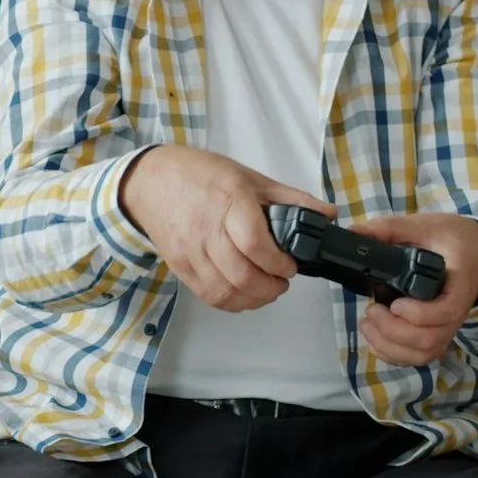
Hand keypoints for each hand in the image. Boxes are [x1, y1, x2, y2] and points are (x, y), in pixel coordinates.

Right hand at [118, 146, 334, 311]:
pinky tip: (244, 294)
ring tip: (266, 290)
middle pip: (241, 274)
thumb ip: (290, 199)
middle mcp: (206, 229)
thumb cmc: (200, 175)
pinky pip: (208, 295)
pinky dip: (231, 302)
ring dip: (253, 299)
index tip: (290, 265)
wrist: (150, 182)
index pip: (254, 242)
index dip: (278, 262)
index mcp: (229, 201)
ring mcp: (190, 251)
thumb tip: (327, 214)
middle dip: (270, 287)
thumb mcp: (250, 178)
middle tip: (282, 281)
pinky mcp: (180, 266)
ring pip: (225, 291)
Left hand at [345, 213, 477, 365]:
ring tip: (368, 323)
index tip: (395, 303)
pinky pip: (418, 357)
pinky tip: (374, 339)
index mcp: (458, 284)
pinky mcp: (436, 334)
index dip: (419, 314)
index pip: (447, 311)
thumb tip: (355, 232)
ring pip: (423, 353)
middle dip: (393, 330)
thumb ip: (391, 228)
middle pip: (430, 339)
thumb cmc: (452, 239)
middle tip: (372, 310)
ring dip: (389, 345)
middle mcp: (456, 313)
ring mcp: (446, 327)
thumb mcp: (425, 225)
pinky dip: (394, 354)